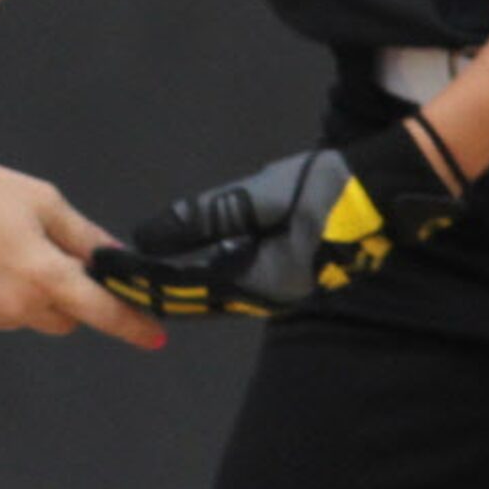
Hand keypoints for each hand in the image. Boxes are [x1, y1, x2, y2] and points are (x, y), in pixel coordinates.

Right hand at [0, 151, 165, 353]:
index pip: (101, 311)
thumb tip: (111, 257)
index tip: (154, 337)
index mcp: (43, 274)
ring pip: (23, 316)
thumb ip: (83, 236)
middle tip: (43, 253)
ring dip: (24, 293)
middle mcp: (15, 305)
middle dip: (65, 295)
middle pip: (63, 317)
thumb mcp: (41, 200)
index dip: (132, 325)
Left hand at [86, 120, 460, 318]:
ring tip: (129, 271)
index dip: (140, 278)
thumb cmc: (328, 190)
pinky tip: (178, 264)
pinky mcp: (283, 271)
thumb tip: (147, 237)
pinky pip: (229, 279)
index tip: (104, 268)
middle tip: (103, 274)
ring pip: (208, 292)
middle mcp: (264, 294)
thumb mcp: (260, 196)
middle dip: (146, 286)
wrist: (384, 193)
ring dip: (168, 284)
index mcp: (258, 281)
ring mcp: (276, 285)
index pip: (182, 287)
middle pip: (190, 297)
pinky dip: (197, 274)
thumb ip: (204, 218)